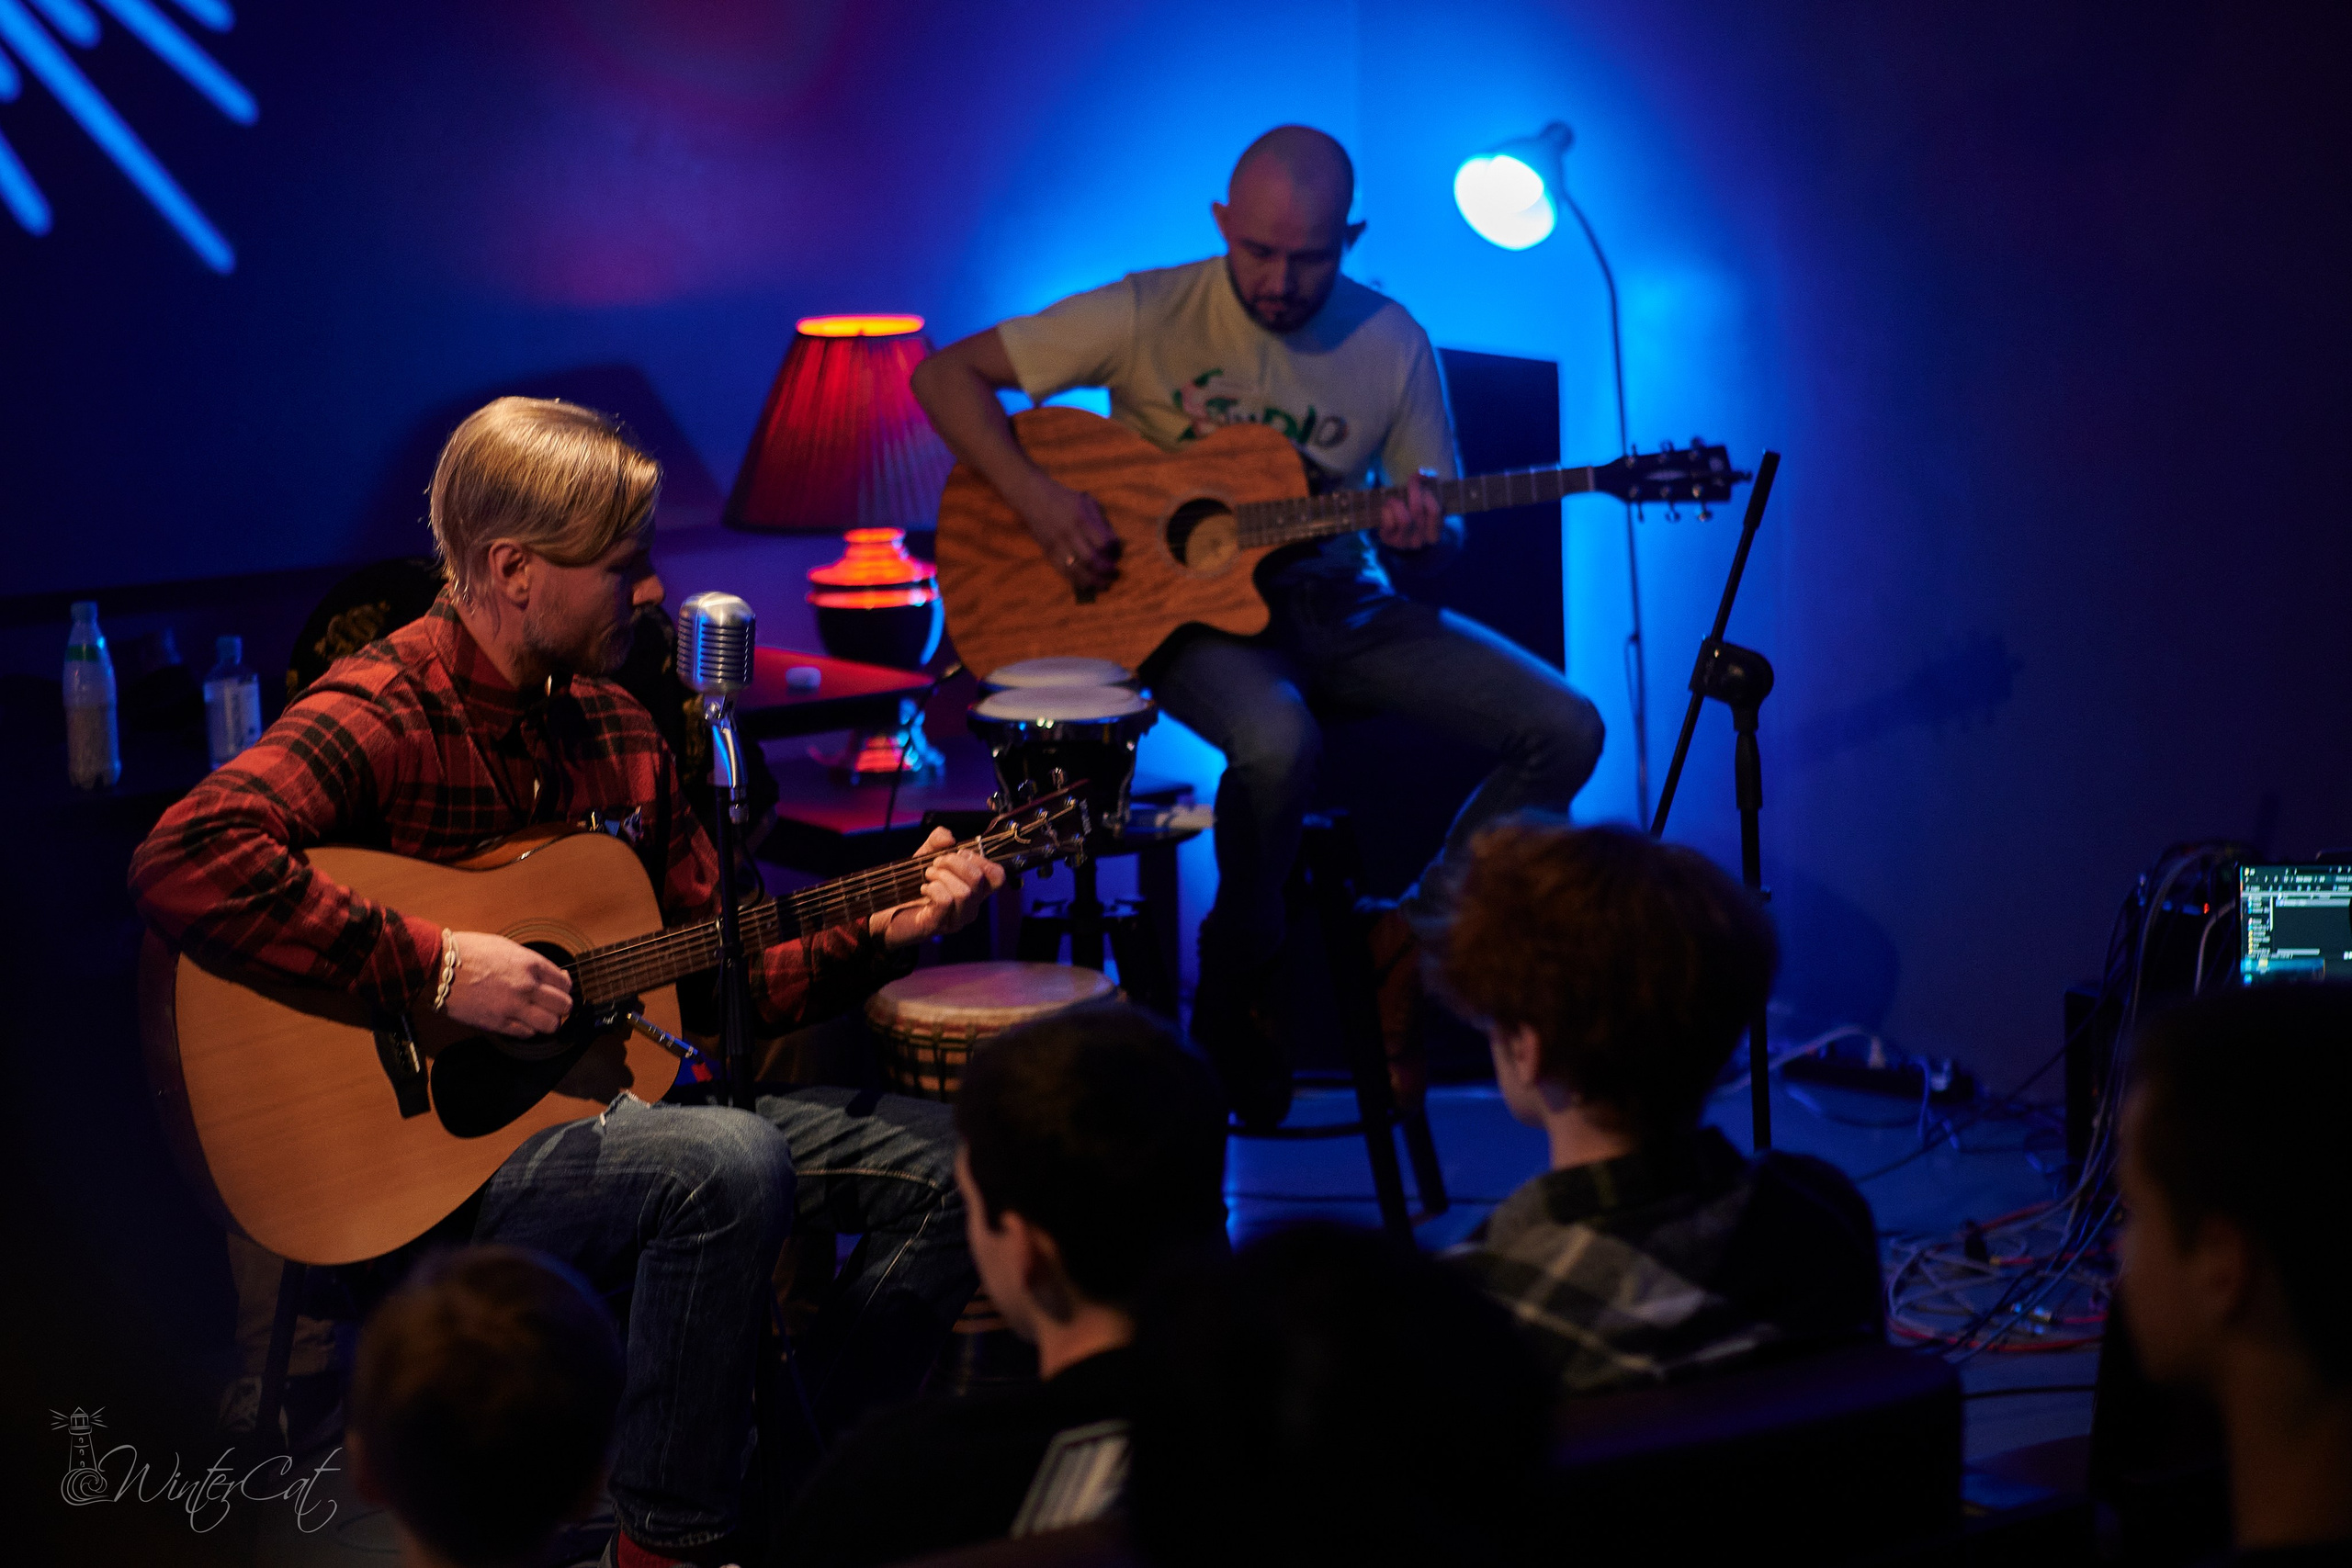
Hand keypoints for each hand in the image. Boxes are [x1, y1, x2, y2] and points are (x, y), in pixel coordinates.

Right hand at [441, 931, 573, 1037]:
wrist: (438, 967)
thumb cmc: (468, 952)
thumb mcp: (506, 946)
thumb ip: (528, 962)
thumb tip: (546, 975)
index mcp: (530, 964)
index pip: (564, 982)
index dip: (563, 987)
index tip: (557, 990)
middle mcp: (527, 986)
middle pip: (564, 1005)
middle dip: (560, 1007)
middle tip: (552, 1006)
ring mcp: (513, 1006)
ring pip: (550, 1024)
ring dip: (548, 1022)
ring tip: (539, 1018)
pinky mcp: (498, 1023)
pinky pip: (526, 1033)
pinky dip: (527, 1030)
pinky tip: (520, 1022)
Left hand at [872, 827, 1006, 948]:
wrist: (889, 911)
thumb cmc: (911, 886)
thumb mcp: (926, 856)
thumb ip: (938, 841)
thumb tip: (949, 838)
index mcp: (974, 889)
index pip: (997, 876)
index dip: (981, 859)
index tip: (959, 853)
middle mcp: (971, 905)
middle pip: (979, 880)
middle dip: (955, 863)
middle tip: (937, 863)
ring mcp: (957, 918)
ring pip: (964, 892)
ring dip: (941, 876)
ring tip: (928, 876)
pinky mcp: (940, 925)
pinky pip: (946, 901)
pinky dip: (933, 889)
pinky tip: (924, 889)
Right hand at [1019, 478, 1120, 591]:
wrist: (1033, 497)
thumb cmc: (1065, 498)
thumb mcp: (1086, 502)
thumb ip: (1100, 522)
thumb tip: (1114, 545)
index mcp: (1081, 518)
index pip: (1103, 542)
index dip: (1113, 552)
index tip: (1118, 554)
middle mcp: (1068, 533)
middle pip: (1091, 559)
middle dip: (1106, 570)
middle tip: (1115, 574)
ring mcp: (1056, 544)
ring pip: (1076, 570)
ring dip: (1093, 581)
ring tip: (1105, 584)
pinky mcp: (1047, 552)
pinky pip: (1063, 572)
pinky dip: (1077, 581)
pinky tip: (1088, 584)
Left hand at [1376, 471, 1443, 550]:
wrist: (1398, 537)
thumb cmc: (1413, 518)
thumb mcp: (1424, 508)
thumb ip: (1426, 492)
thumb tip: (1423, 473)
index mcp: (1434, 534)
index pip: (1434, 511)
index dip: (1428, 492)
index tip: (1423, 478)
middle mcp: (1421, 541)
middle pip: (1418, 511)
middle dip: (1414, 489)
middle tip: (1411, 479)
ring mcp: (1404, 543)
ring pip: (1404, 519)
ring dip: (1397, 503)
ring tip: (1393, 499)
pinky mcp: (1389, 541)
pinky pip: (1389, 523)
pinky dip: (1387, 512)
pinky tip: (1387, 509)